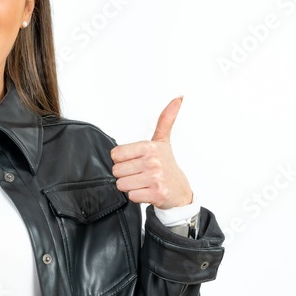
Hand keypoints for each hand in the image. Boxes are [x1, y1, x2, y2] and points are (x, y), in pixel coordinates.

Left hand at [110, 95, 193, 209]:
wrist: (180, 191)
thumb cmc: (168, 166)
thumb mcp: (163, 141)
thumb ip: (166, 119)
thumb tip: (178, 98)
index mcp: (149, 147)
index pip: (115, 155)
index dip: (122, 161)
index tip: (135, 162)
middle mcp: (152, 161)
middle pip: (117, 171)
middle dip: (126, 175)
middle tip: (139, 174)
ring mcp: (154, 178)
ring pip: (122, 184)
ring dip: (130, 186)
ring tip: (143, 183)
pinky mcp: (156, 194)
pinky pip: (131, 196)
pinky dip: (137, 196)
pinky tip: (146, 191)